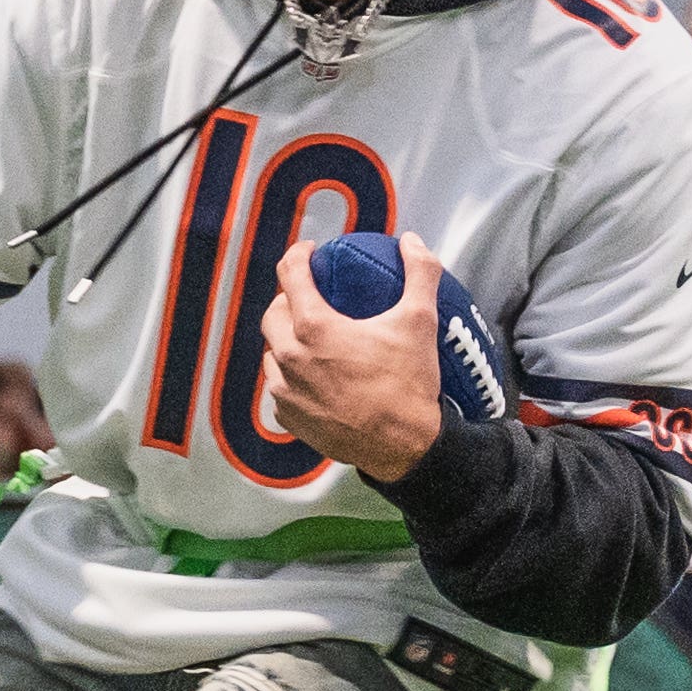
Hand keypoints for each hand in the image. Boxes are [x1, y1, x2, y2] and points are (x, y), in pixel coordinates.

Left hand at [263, 228, 447, 484]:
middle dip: (289, 300)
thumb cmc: (408, 386)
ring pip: (271, 353)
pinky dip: (290, 377)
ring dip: (286, 340)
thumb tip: (412, 242)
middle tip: (313, 298)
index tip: (310, 253)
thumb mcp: (420, 322)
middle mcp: (290, 357)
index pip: (290, 274)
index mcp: (314, 328)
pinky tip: (312, 377)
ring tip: (312, 339)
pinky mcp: (290, 419)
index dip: (298, 255)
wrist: (404, 448)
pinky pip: (279, 388)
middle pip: (274, 313)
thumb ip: (419, 274)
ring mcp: (286, 391)